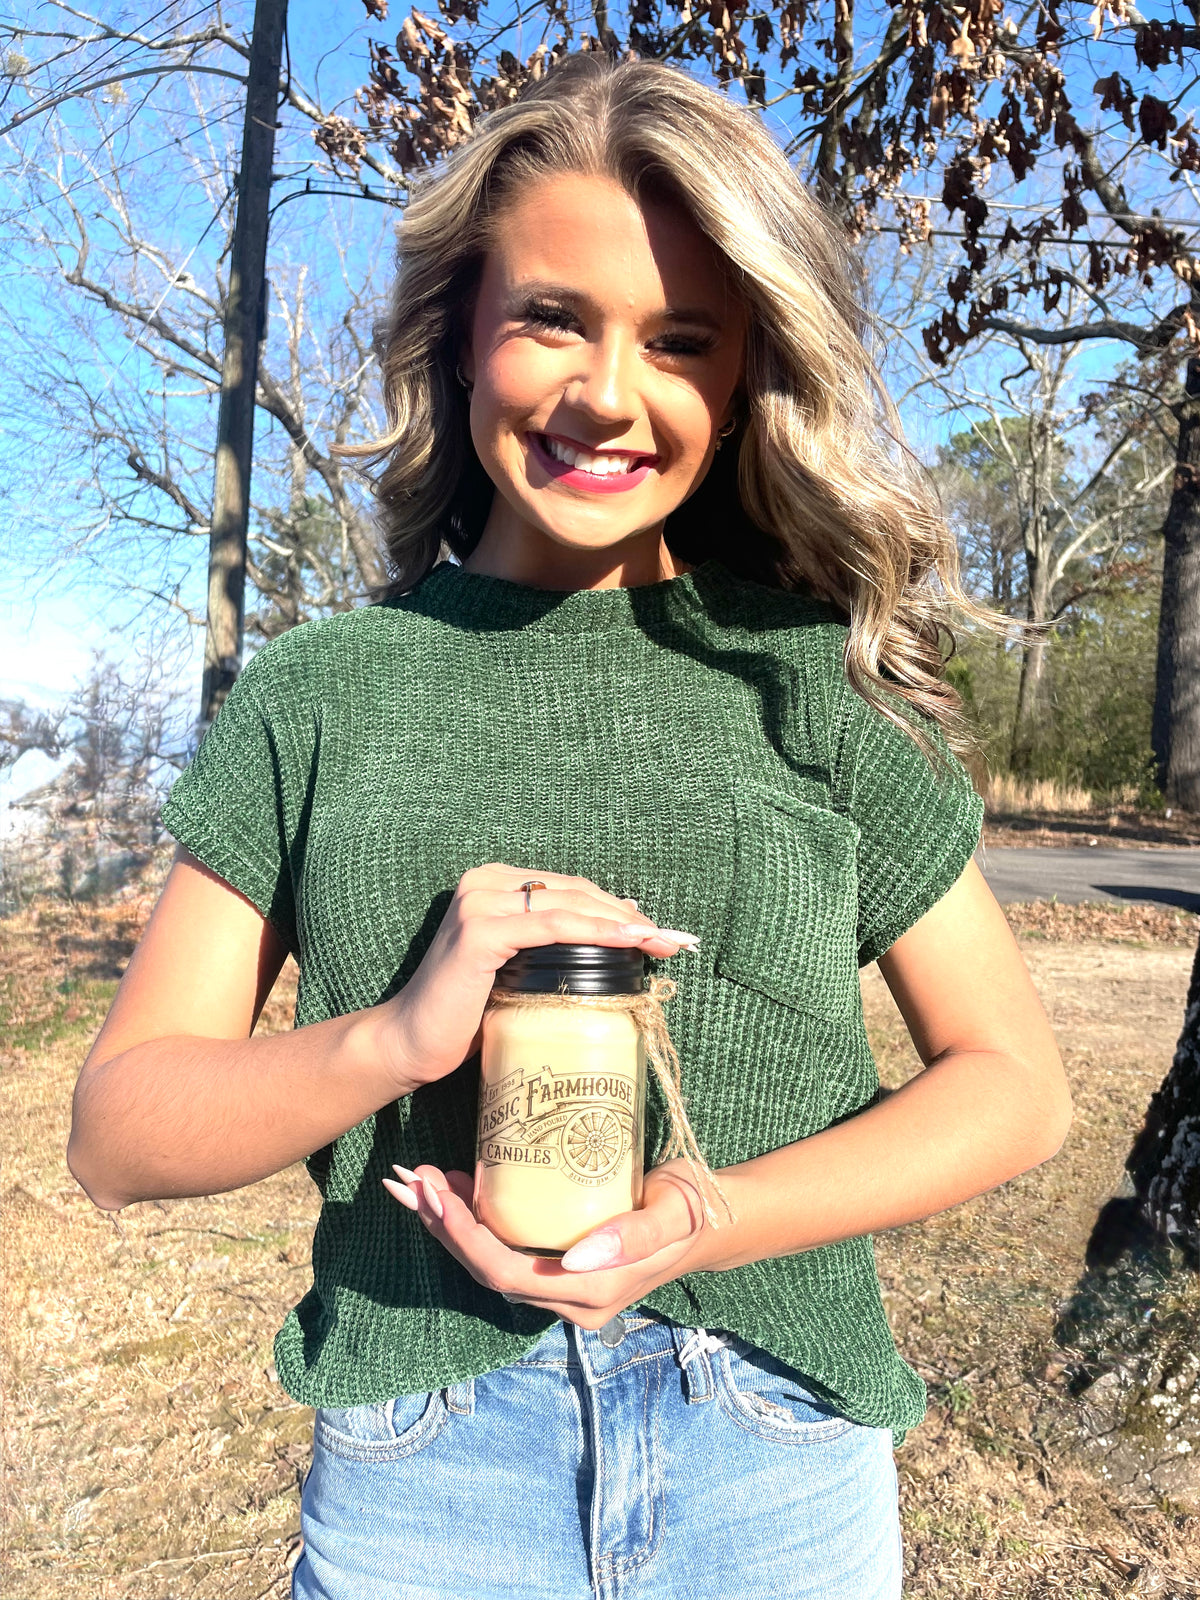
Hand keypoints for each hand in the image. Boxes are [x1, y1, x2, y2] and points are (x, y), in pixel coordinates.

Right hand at [373, 864, 696, 1094]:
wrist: (410, 1044)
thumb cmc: (464, 1015)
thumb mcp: (516, 971)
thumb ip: (552, 948)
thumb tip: (614, 937)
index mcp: (493, 884)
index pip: (570, 890)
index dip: (617, 908)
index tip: (660, 933)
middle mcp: (484, 882)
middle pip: (575, 892)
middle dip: (630, 916)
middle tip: (674, 940)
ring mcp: (479, 902)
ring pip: (569, 905)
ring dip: (623, 923)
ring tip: (662, 943)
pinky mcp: (480, 931)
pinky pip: (551, 925)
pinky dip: (594, 932)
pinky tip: (627, 941)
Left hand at [381, 1159, 711, 1328]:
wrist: (711, 1219)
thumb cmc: (692, 1208)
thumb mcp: (672, 1213)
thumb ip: (633, 1236)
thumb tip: (576, 1258)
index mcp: (591, 1291)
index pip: (507, 1274)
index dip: (466, 1239)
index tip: (438, 1195)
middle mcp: (569, 1300)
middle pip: (487, 1271)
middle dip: (443, 1227)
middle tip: (409, 1181)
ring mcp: (562, 1288)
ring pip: (489, 1263)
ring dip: (449, 1225)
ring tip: (417, 1182)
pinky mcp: (558, 1266)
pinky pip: (503, 1251)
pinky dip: (472, 1223)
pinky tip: (454, 1190)